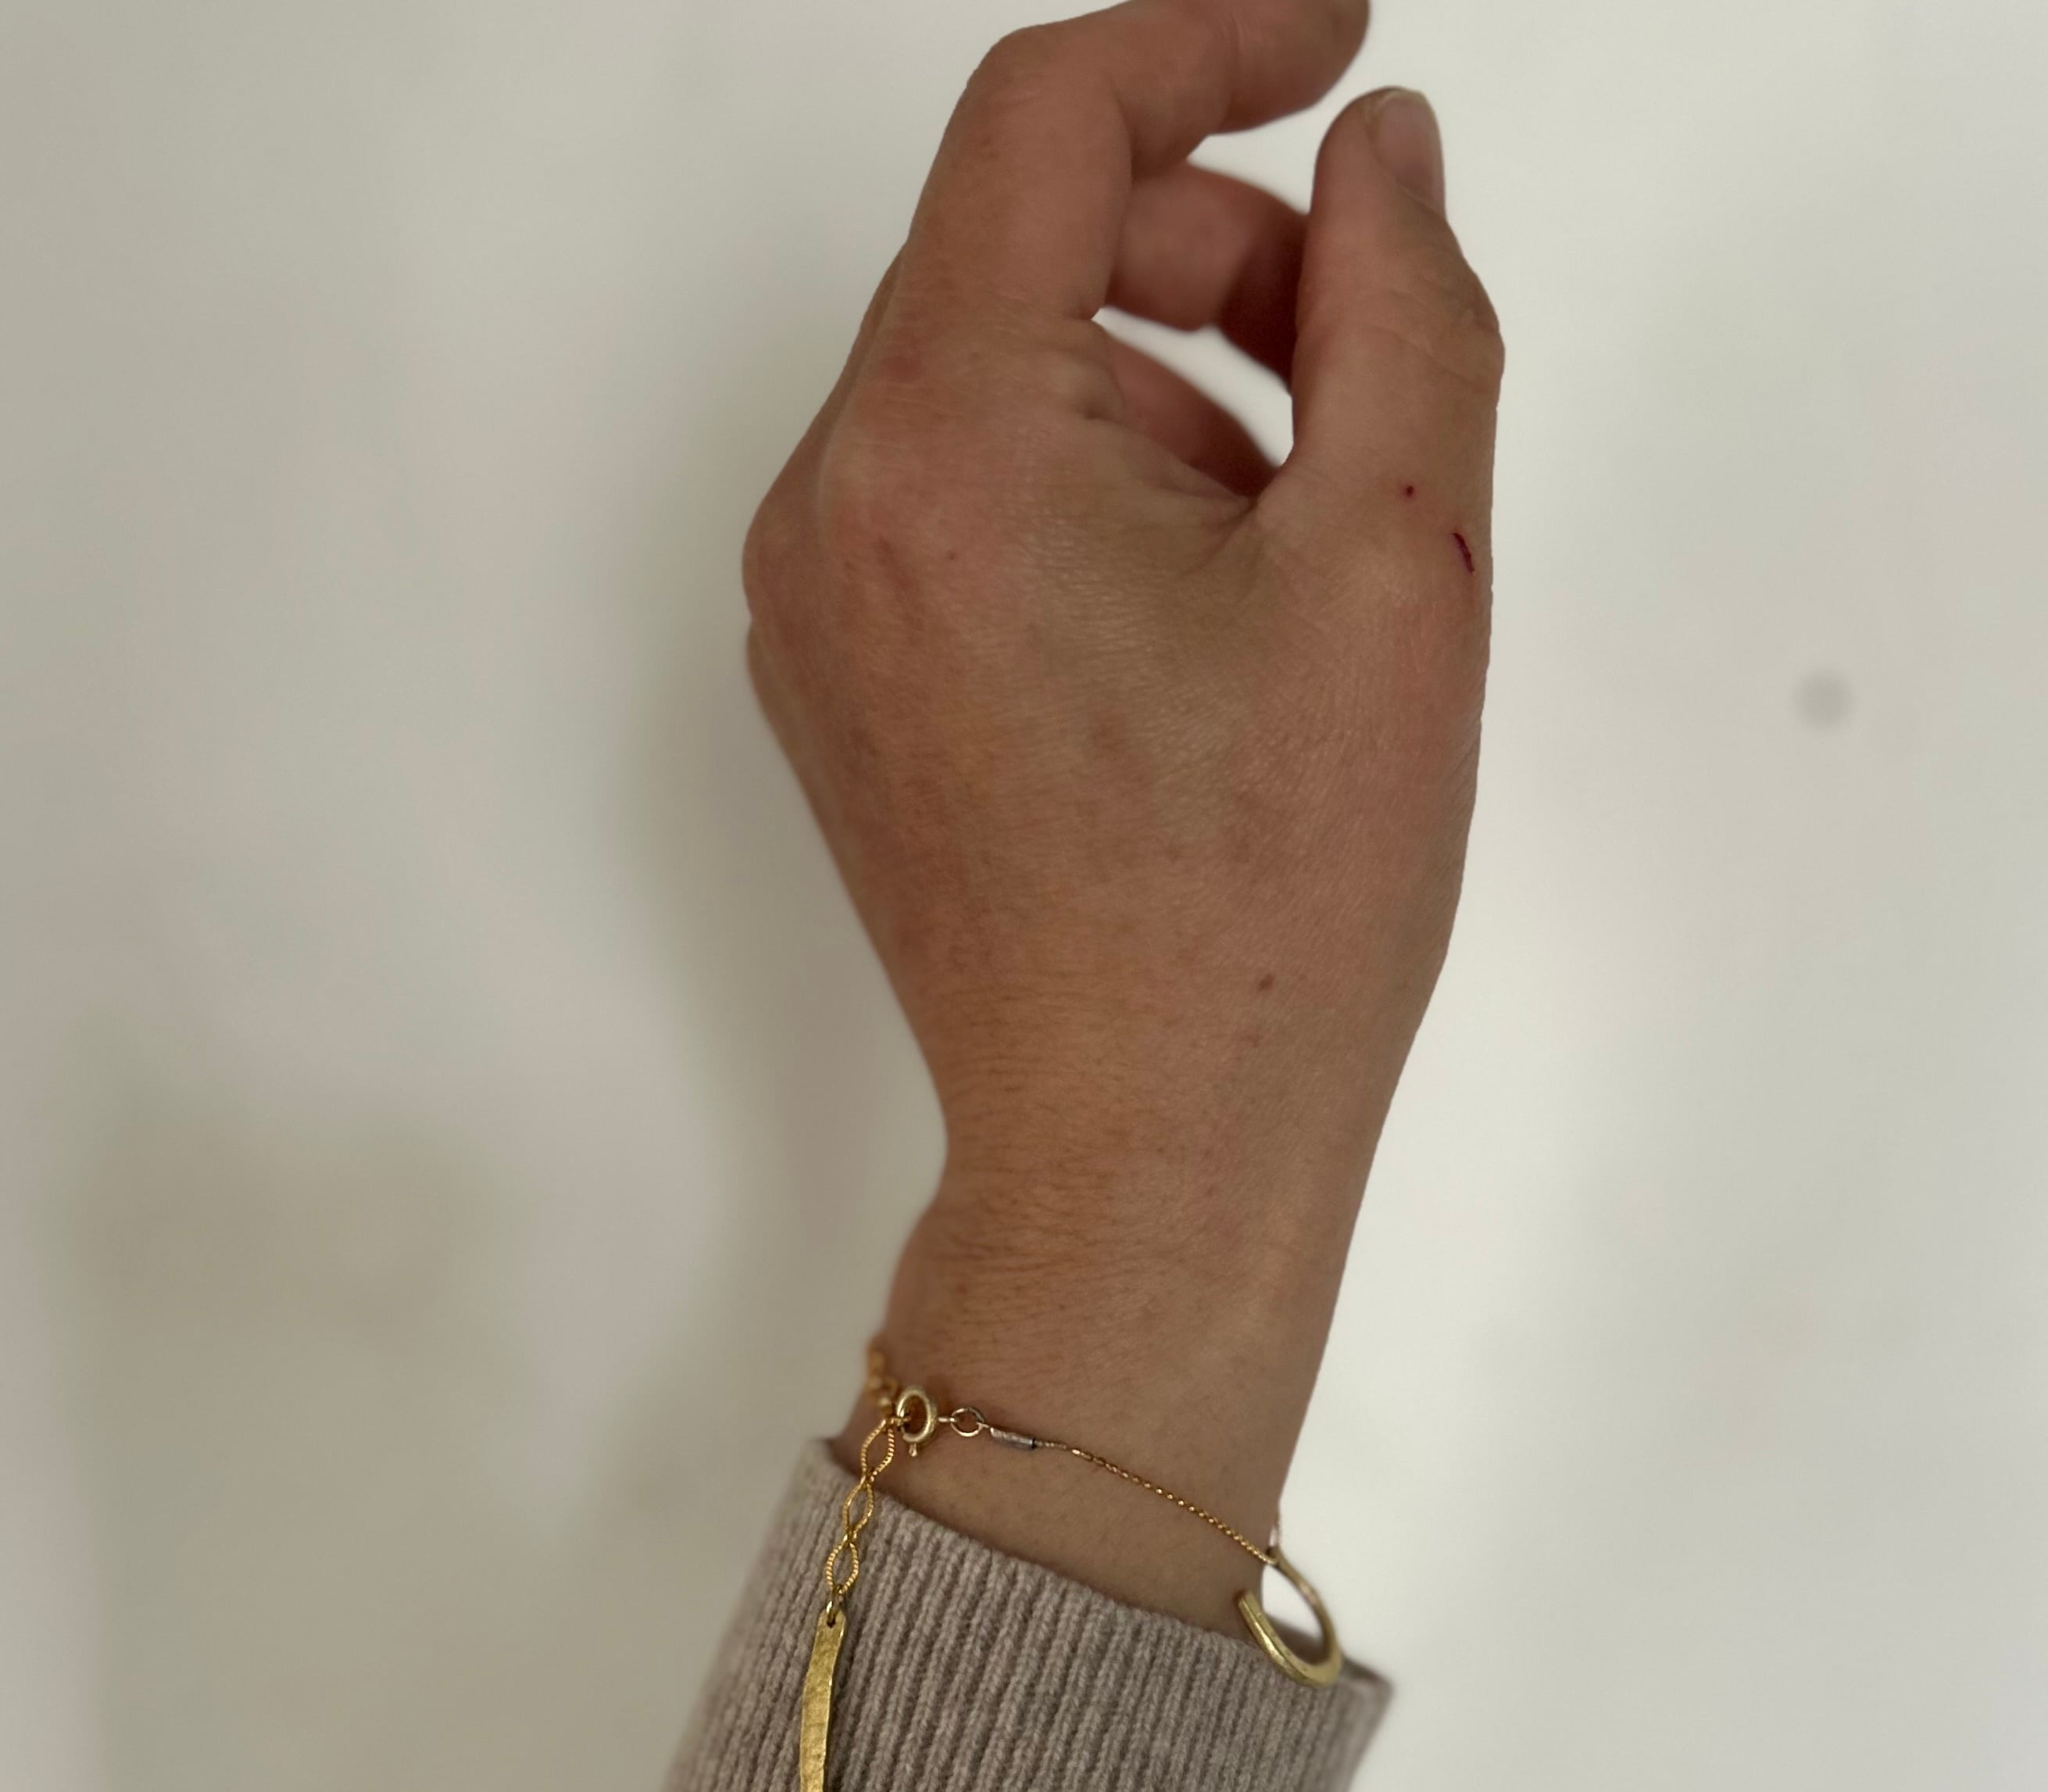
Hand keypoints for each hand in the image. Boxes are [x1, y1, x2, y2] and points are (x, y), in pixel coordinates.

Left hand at [743, 0, 1501, 1628]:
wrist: (1140, 1162)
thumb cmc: (1263, 918)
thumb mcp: (1397, 572)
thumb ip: (1403, 308)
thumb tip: (1377, 161)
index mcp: (941, 445)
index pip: (1046, 124)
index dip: (1212, 46)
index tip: (1337, 48)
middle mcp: (831, 510)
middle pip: (1012, 252)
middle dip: (1208, 259)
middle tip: (1361, 364)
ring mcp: (816, 610)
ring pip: (989, 381)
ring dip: (1159, 390)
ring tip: (1288, 547)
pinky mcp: (839, 691)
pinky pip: (956, 503)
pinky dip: (1085, 491)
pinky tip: (1197, 621)